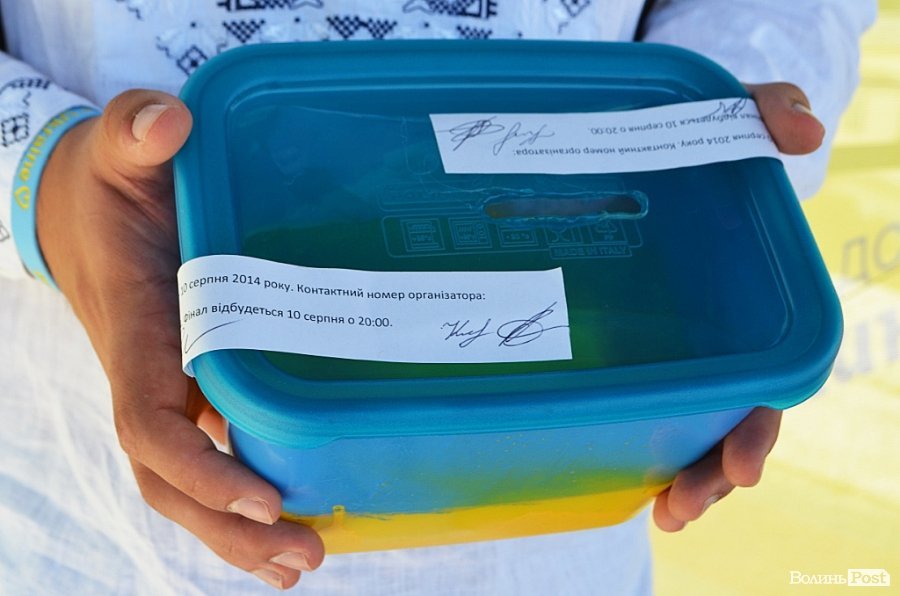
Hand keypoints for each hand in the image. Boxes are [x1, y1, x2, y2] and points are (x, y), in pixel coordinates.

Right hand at [37, 90, 323, 589]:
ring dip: (239, 531)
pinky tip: (294, 516)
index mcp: (134, 331)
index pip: (149, 420)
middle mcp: (148, 375)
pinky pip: (211, 452)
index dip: (199, 466)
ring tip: (305, 562)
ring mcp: (168, 388)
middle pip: (172, 479)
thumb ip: (134, 130)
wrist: (82, 213)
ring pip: (189, 481)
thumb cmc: (108, 186)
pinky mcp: (190, 384)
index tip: (263, 495)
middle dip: (228, 528)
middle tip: (304, 559)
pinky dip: (243, 493)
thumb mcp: (118, 147)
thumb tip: (168, 121)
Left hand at [653, 82, 823, 530]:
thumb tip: (803, 129)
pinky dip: (619, 441)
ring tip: (660, 512)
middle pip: (722, 424)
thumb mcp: (720, 122)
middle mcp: (710, 341)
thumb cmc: (692, 149)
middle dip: (710, 470)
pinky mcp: (614, 346)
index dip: (758, 427)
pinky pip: (623, 402)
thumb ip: (758, 115)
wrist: (633, 153)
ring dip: (674, 475)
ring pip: (678, 427)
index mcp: (746, 308)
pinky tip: (600, 470)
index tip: (744, 465)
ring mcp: (662, 350)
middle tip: (683, 507)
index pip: (767, 383)